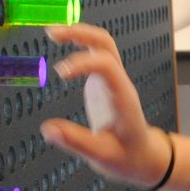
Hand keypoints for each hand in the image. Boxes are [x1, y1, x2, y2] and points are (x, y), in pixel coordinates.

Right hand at [39, 23, 172, 188]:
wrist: (143, 157)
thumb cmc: (127, 157)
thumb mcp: (102, 156)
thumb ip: (75, 142)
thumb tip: (47, 129)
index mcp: (121, 98)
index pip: (107, 66)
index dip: (83, 63)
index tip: (60, 73)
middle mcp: (118, 83)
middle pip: (105, 44)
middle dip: (80, 34)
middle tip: (52, 33)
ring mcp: (112, 80)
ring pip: (101, 45)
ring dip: (79, 34)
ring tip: (52, 33)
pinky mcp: (103, 83)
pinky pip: (94, 55)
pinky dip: (78, 44)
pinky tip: (61, 43)